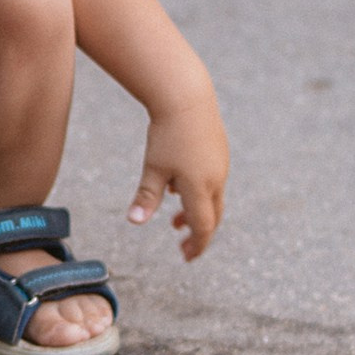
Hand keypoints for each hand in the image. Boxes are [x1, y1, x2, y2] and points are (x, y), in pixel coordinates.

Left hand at [128, 87, 228, 260]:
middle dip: (199, 235)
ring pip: (213, 199)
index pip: (203, 227)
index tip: (186, 258)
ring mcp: (220, 165)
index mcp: (200, 188)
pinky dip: (198, 194)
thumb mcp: (153, 168)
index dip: (196, 246)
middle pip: (213, 217)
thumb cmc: (166, 134)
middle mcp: (216, 179)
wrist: (187, 96)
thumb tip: (134, 222)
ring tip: (176, 221)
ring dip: (197, 213)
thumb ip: (146, 198)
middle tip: (184, 247)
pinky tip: (177, 187)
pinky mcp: (219, 152)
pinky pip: (212, 181)